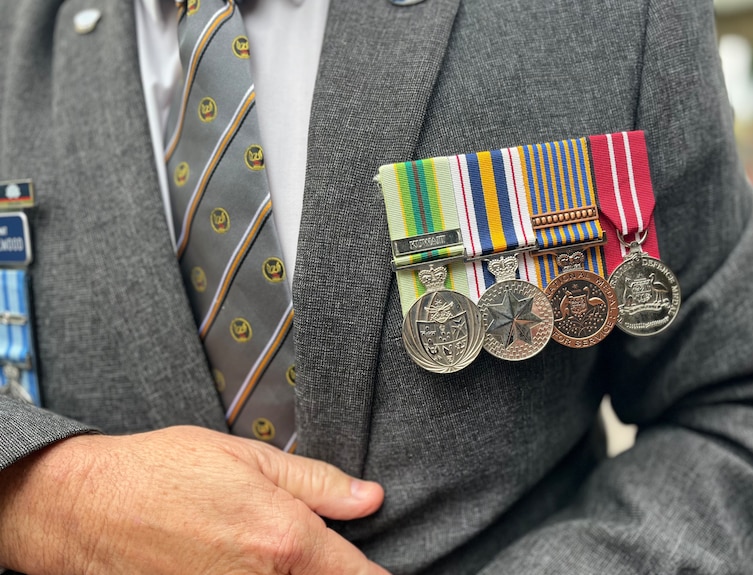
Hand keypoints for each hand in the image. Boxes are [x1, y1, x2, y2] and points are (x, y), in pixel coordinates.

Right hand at [0, 426, 388, 574]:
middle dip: (334, 573)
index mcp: (283, 539)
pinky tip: (245, 562)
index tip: (382, 571)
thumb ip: (318, 484)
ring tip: (277, 553)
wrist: (86, 509)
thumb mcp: (248, 459)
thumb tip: (370, 497)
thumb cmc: (162, 473)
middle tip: (324, 554)